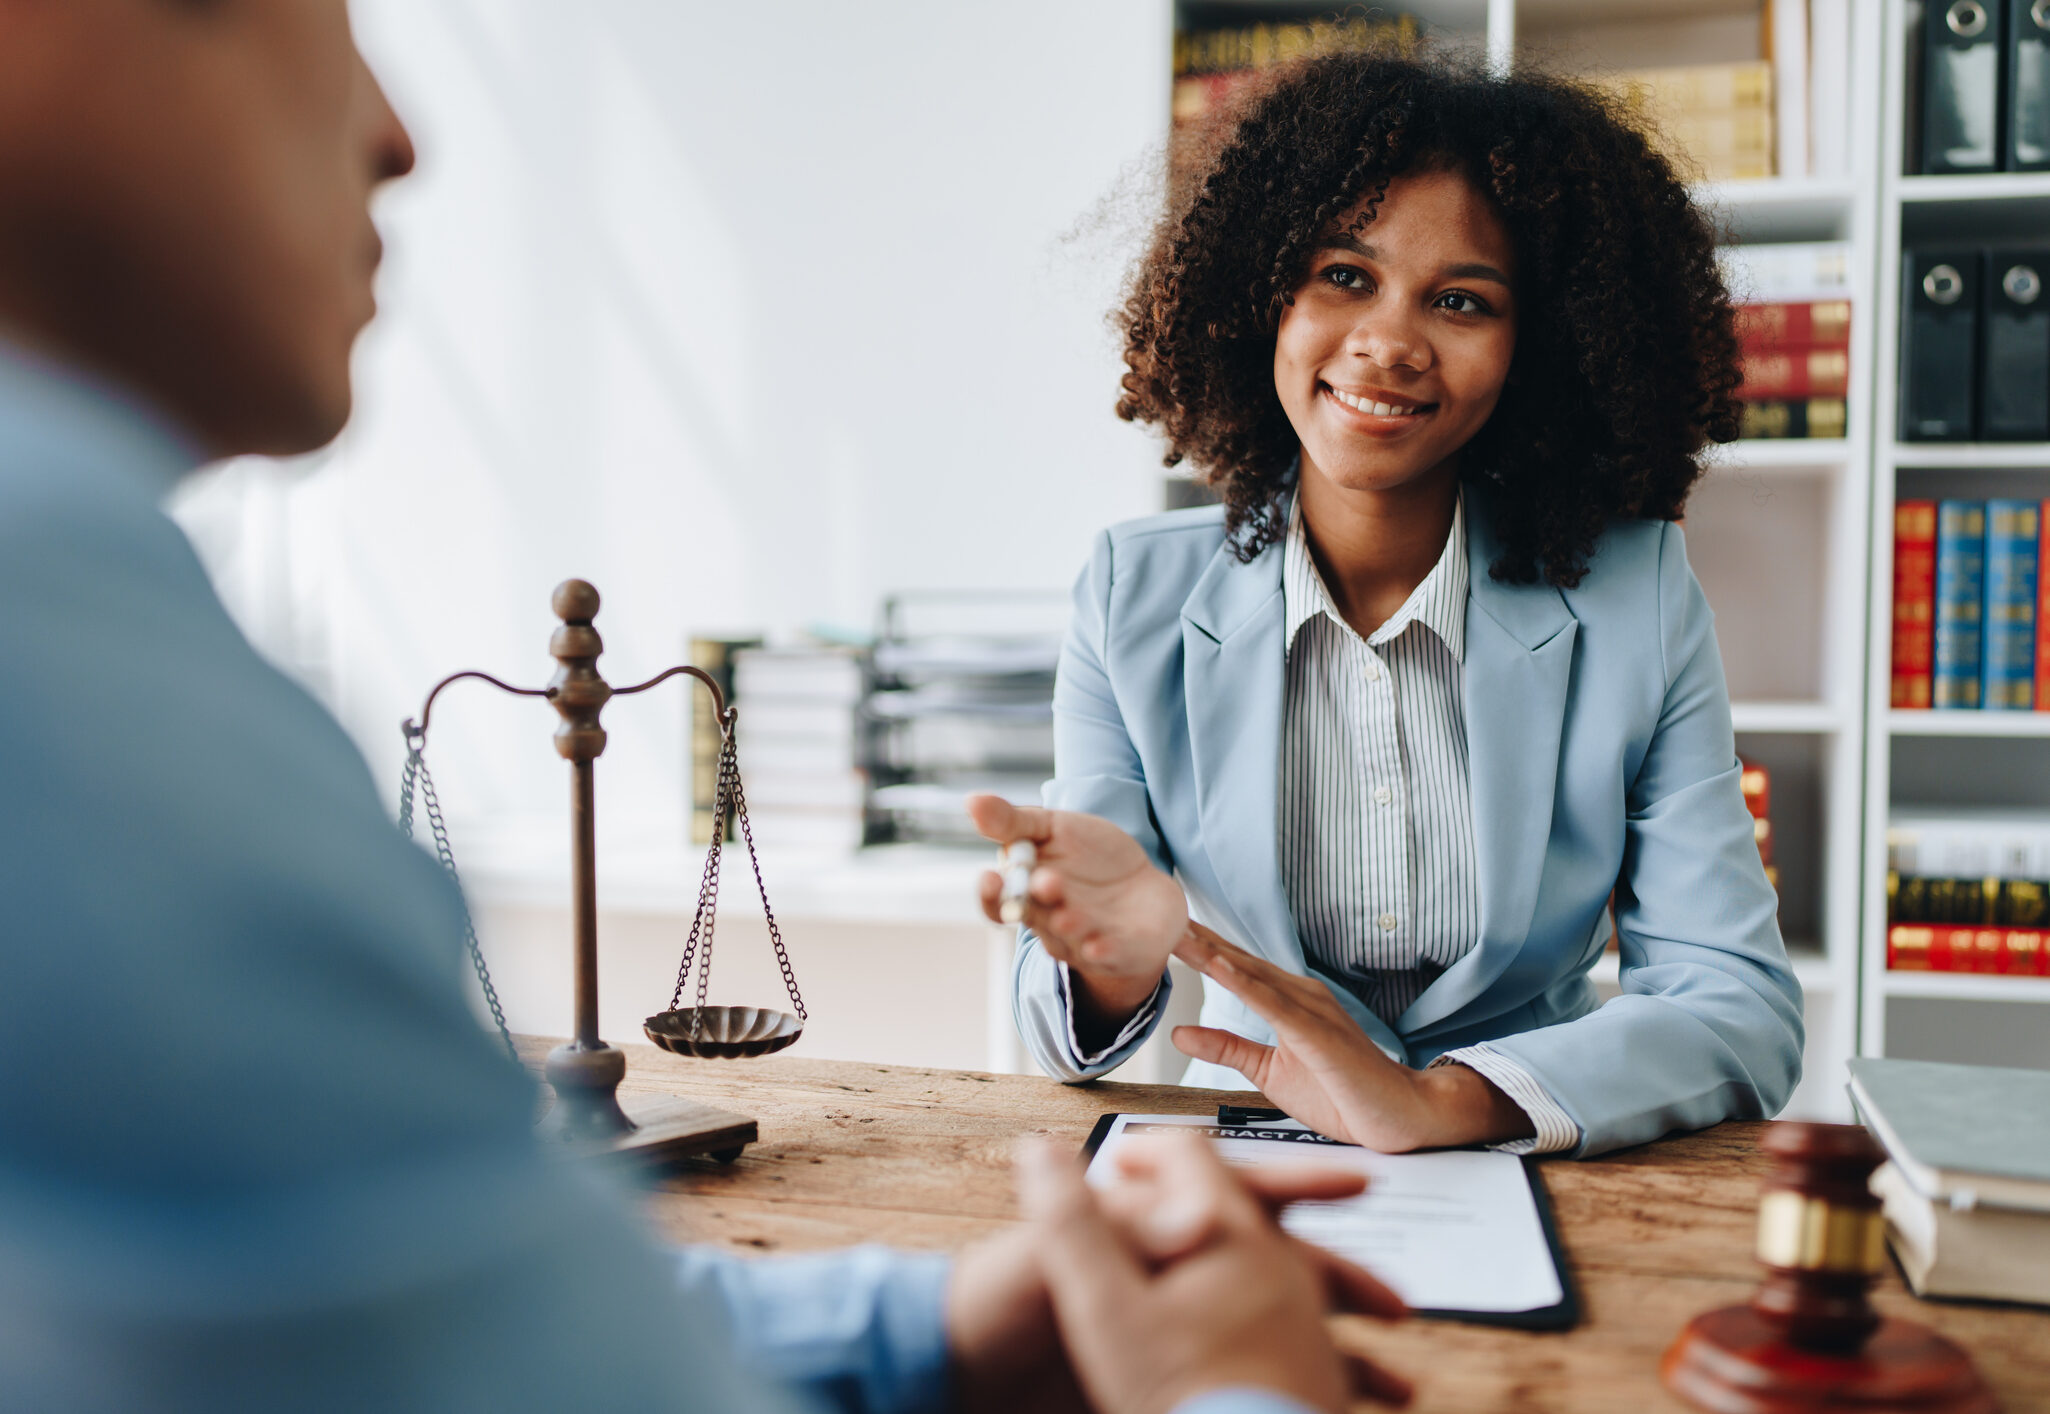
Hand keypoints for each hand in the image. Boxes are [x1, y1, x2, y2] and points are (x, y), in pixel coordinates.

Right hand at [967, 795, 1186, 1033]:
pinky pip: (1111, 956)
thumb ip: (1014, 822)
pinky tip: (1098, 944)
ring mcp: (1086, 941)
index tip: (990, 878)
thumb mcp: (1054, 829)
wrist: (1146, 886)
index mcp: (1029, 894)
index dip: (991, 896)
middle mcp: (1052, 923)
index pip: (998, 904)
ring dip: (1069, 927)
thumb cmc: (1092, 858)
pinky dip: (1103, 952)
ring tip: (1068, 914)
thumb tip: (971, 800)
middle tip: (1045, 881)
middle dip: (1037, 904)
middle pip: (1036, 920)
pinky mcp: (1123, 952)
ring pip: (1070, 939)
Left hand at [1012, 1133, 1412, 1413]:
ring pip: (1270, 1327)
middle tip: (1394, 1301)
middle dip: (1334, 1277)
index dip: (1295, 1181)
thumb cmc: (992, 1304)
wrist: (955, 1376)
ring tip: (1392, 1385)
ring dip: (1333, 1350)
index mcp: (1140, 1222)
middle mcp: (1161, 1265)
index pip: (1230, 1189)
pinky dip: (1296, 1392)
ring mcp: (1165, 1322)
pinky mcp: (1162, 1380)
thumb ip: (1119, 1224)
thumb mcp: (1052, 1256)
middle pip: (1267, 1260)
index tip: (1361, 1182)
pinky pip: (1246, 1381)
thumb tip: (1194, 1201)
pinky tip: (1339, 1409)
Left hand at [1171, 926, 1533, 1151]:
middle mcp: (1300, 996)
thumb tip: (1179, 1032)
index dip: (1200, 948)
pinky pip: (1276, 1005)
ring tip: (1178, 932)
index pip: (1236, 969)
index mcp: (1288, 1002)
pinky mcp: (1319, 1035)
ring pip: (1253, 975)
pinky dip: (1246, 985)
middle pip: (1239, 961)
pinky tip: (1220, 967)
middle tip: (1159, 915)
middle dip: (1199, 939)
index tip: (1164, 927)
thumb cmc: (1343, 1094)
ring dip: (1214, 952)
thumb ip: (1228, 1048)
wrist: (1400, 1118)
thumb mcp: (1270, 1072)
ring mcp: (1311, 1011)